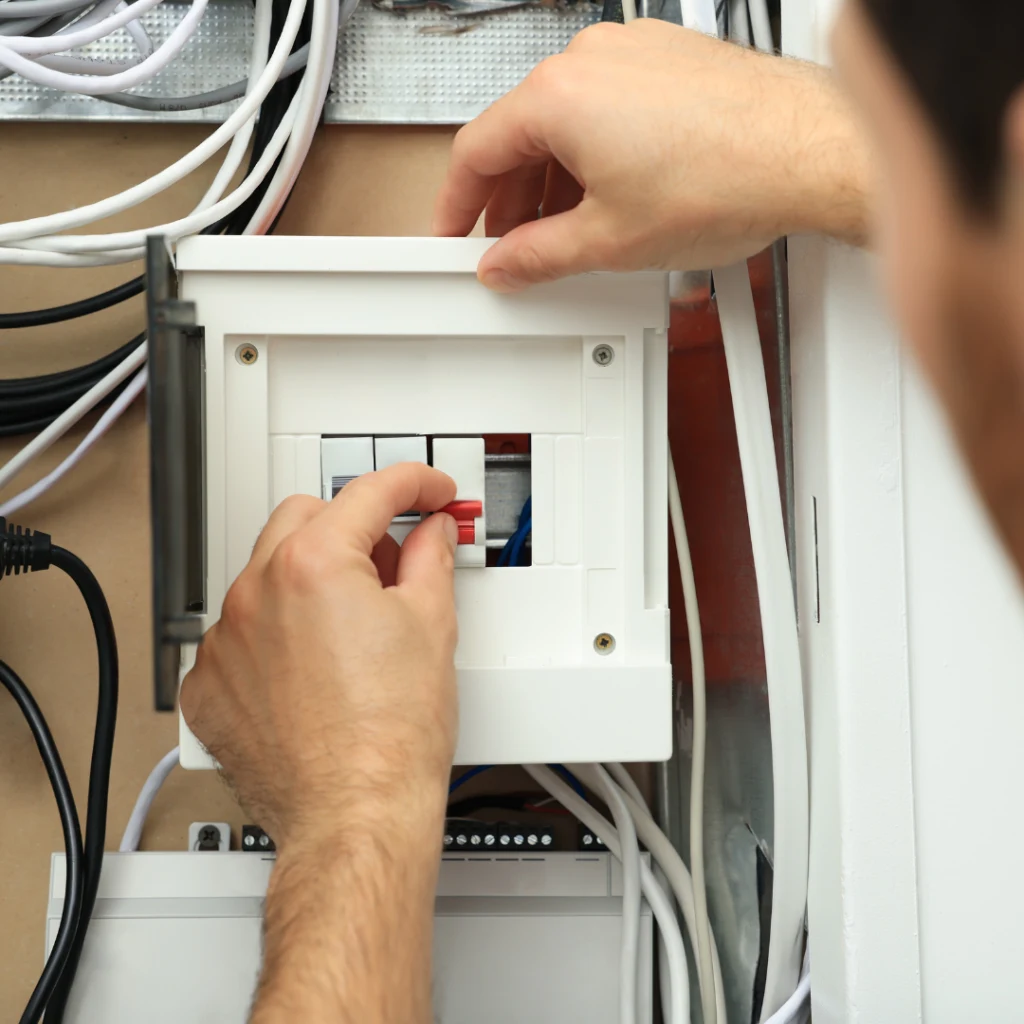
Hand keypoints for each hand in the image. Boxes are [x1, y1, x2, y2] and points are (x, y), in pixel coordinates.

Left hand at [180, 463, 459, 851]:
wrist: (355, 817)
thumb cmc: (390, 739)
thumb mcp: (432, 626)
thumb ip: (431, 558)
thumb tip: (431, 534)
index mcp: (314, 565)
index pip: (370, 492)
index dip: (415, 483)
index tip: (429, 493)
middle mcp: (256, 593)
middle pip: (305, 516)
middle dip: (352, 524)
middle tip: (392, 558)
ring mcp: (225, 640)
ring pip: (266, 572)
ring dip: (308, 579)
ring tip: (354, 625)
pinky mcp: (209, 684)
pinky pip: (239, 633)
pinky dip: (274, 633)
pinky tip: (312, 666)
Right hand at [434, 20, 873, 289]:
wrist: (809, 152)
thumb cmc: (727, 178)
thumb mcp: (609, 241)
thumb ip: (539, 257)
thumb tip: (506, 264)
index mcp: (558, 96)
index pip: (476, 152)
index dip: (456, 205)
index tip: (453, 234)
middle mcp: (590, 59)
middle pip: (519, 135)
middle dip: (510, 200)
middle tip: (512, 248)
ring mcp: (632, 54)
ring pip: (564, 122)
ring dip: (554, 181)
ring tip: (567, 234)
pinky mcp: (667, 61)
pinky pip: (606, 108)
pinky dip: (594, 154)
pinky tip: (610, 197)